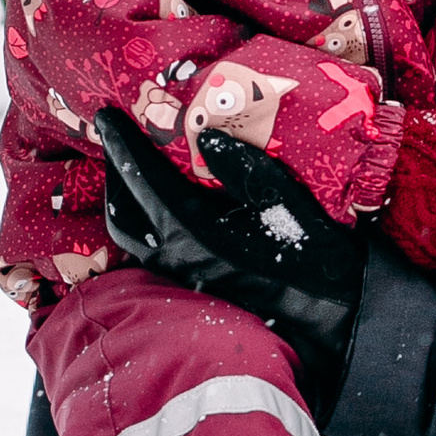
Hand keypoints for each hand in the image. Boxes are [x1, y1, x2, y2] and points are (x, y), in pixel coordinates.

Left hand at [94, 109, 367, 373]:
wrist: (329, 318)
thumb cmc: (313, 256)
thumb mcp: (286, 200)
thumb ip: (244, 166)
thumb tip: (206, 134)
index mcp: (194, 231)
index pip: (144, 180)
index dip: (123, 146)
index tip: (106, 118)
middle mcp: (176, 257)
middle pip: (124, 213)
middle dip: (115, 174)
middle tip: (116, 142)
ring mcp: (181, 277)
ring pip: (133, 237)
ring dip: (126, 201)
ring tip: (134, 173)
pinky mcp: (192, 287)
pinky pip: (150, 250)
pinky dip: (143, 222)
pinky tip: (161, 208)